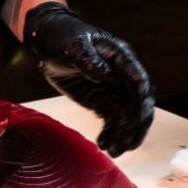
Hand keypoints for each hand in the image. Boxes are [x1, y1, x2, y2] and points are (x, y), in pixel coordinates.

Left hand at [21, 2, 153, 155]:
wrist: (45, 41)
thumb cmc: (62, 36)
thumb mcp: (73, 45)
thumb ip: (88, 59)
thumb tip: (103, 74)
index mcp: (121, 57)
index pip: (139, 82)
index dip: (142, 102)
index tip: (140, 120)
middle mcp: (121, 75)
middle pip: (138, 104)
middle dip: (136, 126)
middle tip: (130, 144)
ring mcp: (111, 88)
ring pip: (125, 115)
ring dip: (123, 134)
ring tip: (114, 151)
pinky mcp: (99, 99)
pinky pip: (111, 119)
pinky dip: (110, 133)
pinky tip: (104, 145)